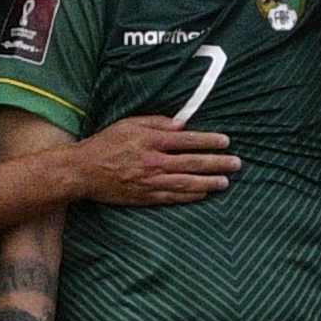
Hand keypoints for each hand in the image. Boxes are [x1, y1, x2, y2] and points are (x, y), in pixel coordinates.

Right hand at [66, 112, 236, 206]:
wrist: (83, 170)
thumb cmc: (106, 143)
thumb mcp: (129, 123)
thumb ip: (156, 122)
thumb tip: (181, 125)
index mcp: (150, 140)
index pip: (187, 140)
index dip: (209, 141)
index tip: (226, 141)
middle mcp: (153, 162)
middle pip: (192, 162)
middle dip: (217, 163)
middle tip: (236, 163)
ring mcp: (150, 181)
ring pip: (186, 182)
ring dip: (209, 182)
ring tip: (226, 182)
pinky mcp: (145, 196)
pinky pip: (173, 197)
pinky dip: (190, 196)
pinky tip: (204, 193)